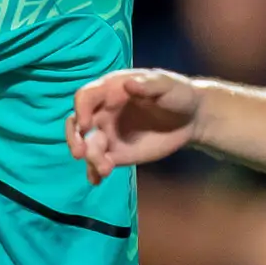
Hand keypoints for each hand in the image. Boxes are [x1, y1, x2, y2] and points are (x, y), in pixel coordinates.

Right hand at [66, 69, 208, 180]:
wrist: (191, 118)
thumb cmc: (178, 94)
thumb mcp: (167, 85)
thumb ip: (149, 84)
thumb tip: (129, 84)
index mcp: (110, 90)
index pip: (85, 97)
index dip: (81, 110)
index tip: (87, 125)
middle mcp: (103, 112)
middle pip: (76, 124)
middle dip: (74, 138)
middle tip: (80, 153)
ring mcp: (108, 134)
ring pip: (87, 146)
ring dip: (90, 158)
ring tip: (106, 169)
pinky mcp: (116, 153)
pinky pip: (99, 162)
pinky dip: (94, 172)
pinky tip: (97, 180)